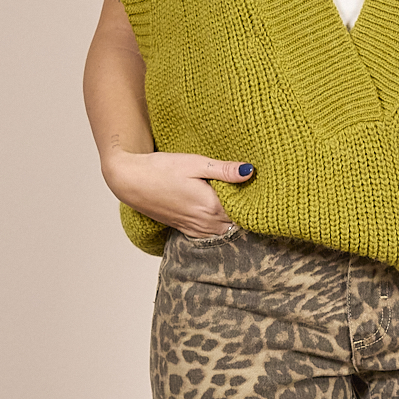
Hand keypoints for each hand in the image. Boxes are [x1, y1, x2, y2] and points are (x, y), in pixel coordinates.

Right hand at [102, 146, 255, 237]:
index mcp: (212, 206)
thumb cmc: (161, 169)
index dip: (258, 204)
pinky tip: (225, 216)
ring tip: (246, 208)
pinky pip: (213, 235)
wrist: (131, 181)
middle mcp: (206, 223)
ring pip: (227, 232)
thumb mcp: (194, 163)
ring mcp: (196, 229)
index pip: (246, 212)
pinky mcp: (188, 230)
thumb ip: (224, 170)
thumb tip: (250, 172)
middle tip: (262, 200)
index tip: (267, 194)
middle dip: (250, 215)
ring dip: (237, 223)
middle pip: (240, 225)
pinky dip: (223, 228)